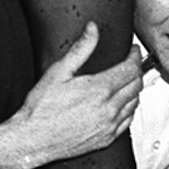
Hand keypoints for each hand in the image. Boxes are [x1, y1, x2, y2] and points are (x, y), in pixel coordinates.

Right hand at [0, 24, 142, 168]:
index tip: (133, 51)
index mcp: (100, 90)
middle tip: (131, 62)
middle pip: (136, 85)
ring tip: (126, 80)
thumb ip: (81, 48)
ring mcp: (108, 126)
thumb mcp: (59, 71)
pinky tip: (121, 104)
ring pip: (134, 104)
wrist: (32, 139)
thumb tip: (92, 29)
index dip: (135, 56)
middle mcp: (108, 109)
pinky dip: (129, 109)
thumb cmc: (42, 108)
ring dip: (134, 90)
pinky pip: (127, 122)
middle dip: (136, 70)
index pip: (130, 69)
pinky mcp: (105, 139)